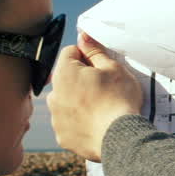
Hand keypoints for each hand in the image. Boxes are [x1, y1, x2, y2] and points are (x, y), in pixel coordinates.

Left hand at [47, 32, 144, 160]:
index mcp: (64, 73)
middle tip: (105, 88)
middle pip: (66, 78)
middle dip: (82, 79)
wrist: (120, 138)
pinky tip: (96, 124)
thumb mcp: (113, 69)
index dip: (88, 56)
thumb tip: (83, 36)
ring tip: (101, 109)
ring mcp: (56, 117)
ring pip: (66, 101)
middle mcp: (53, 94)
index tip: (102, 67)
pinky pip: (69, 123)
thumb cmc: (118, 100)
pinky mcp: (62, 136)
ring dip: (79, 101)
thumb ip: (95, 51)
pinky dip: (79, 122)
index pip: (70, 52)